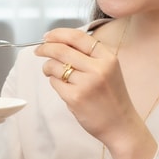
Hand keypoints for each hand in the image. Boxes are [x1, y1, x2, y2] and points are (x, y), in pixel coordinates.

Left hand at [34, 26, 138, 143]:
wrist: (120, 125)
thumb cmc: (112, 97)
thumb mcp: (109, 70)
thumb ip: (89, 56)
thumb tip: (59, 42)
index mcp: (108, 58)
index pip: (77, 37)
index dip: (58, 34)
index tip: (47, 36)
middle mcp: (98, 68)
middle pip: (61, 49)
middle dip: (45, 48)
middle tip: (39, 51)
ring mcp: (86, 83)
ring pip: (54, 66)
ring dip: (48, 68)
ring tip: (52, 73)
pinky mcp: (75, 97)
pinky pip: (54, 82)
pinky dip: (54, 82)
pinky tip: (63, 87)